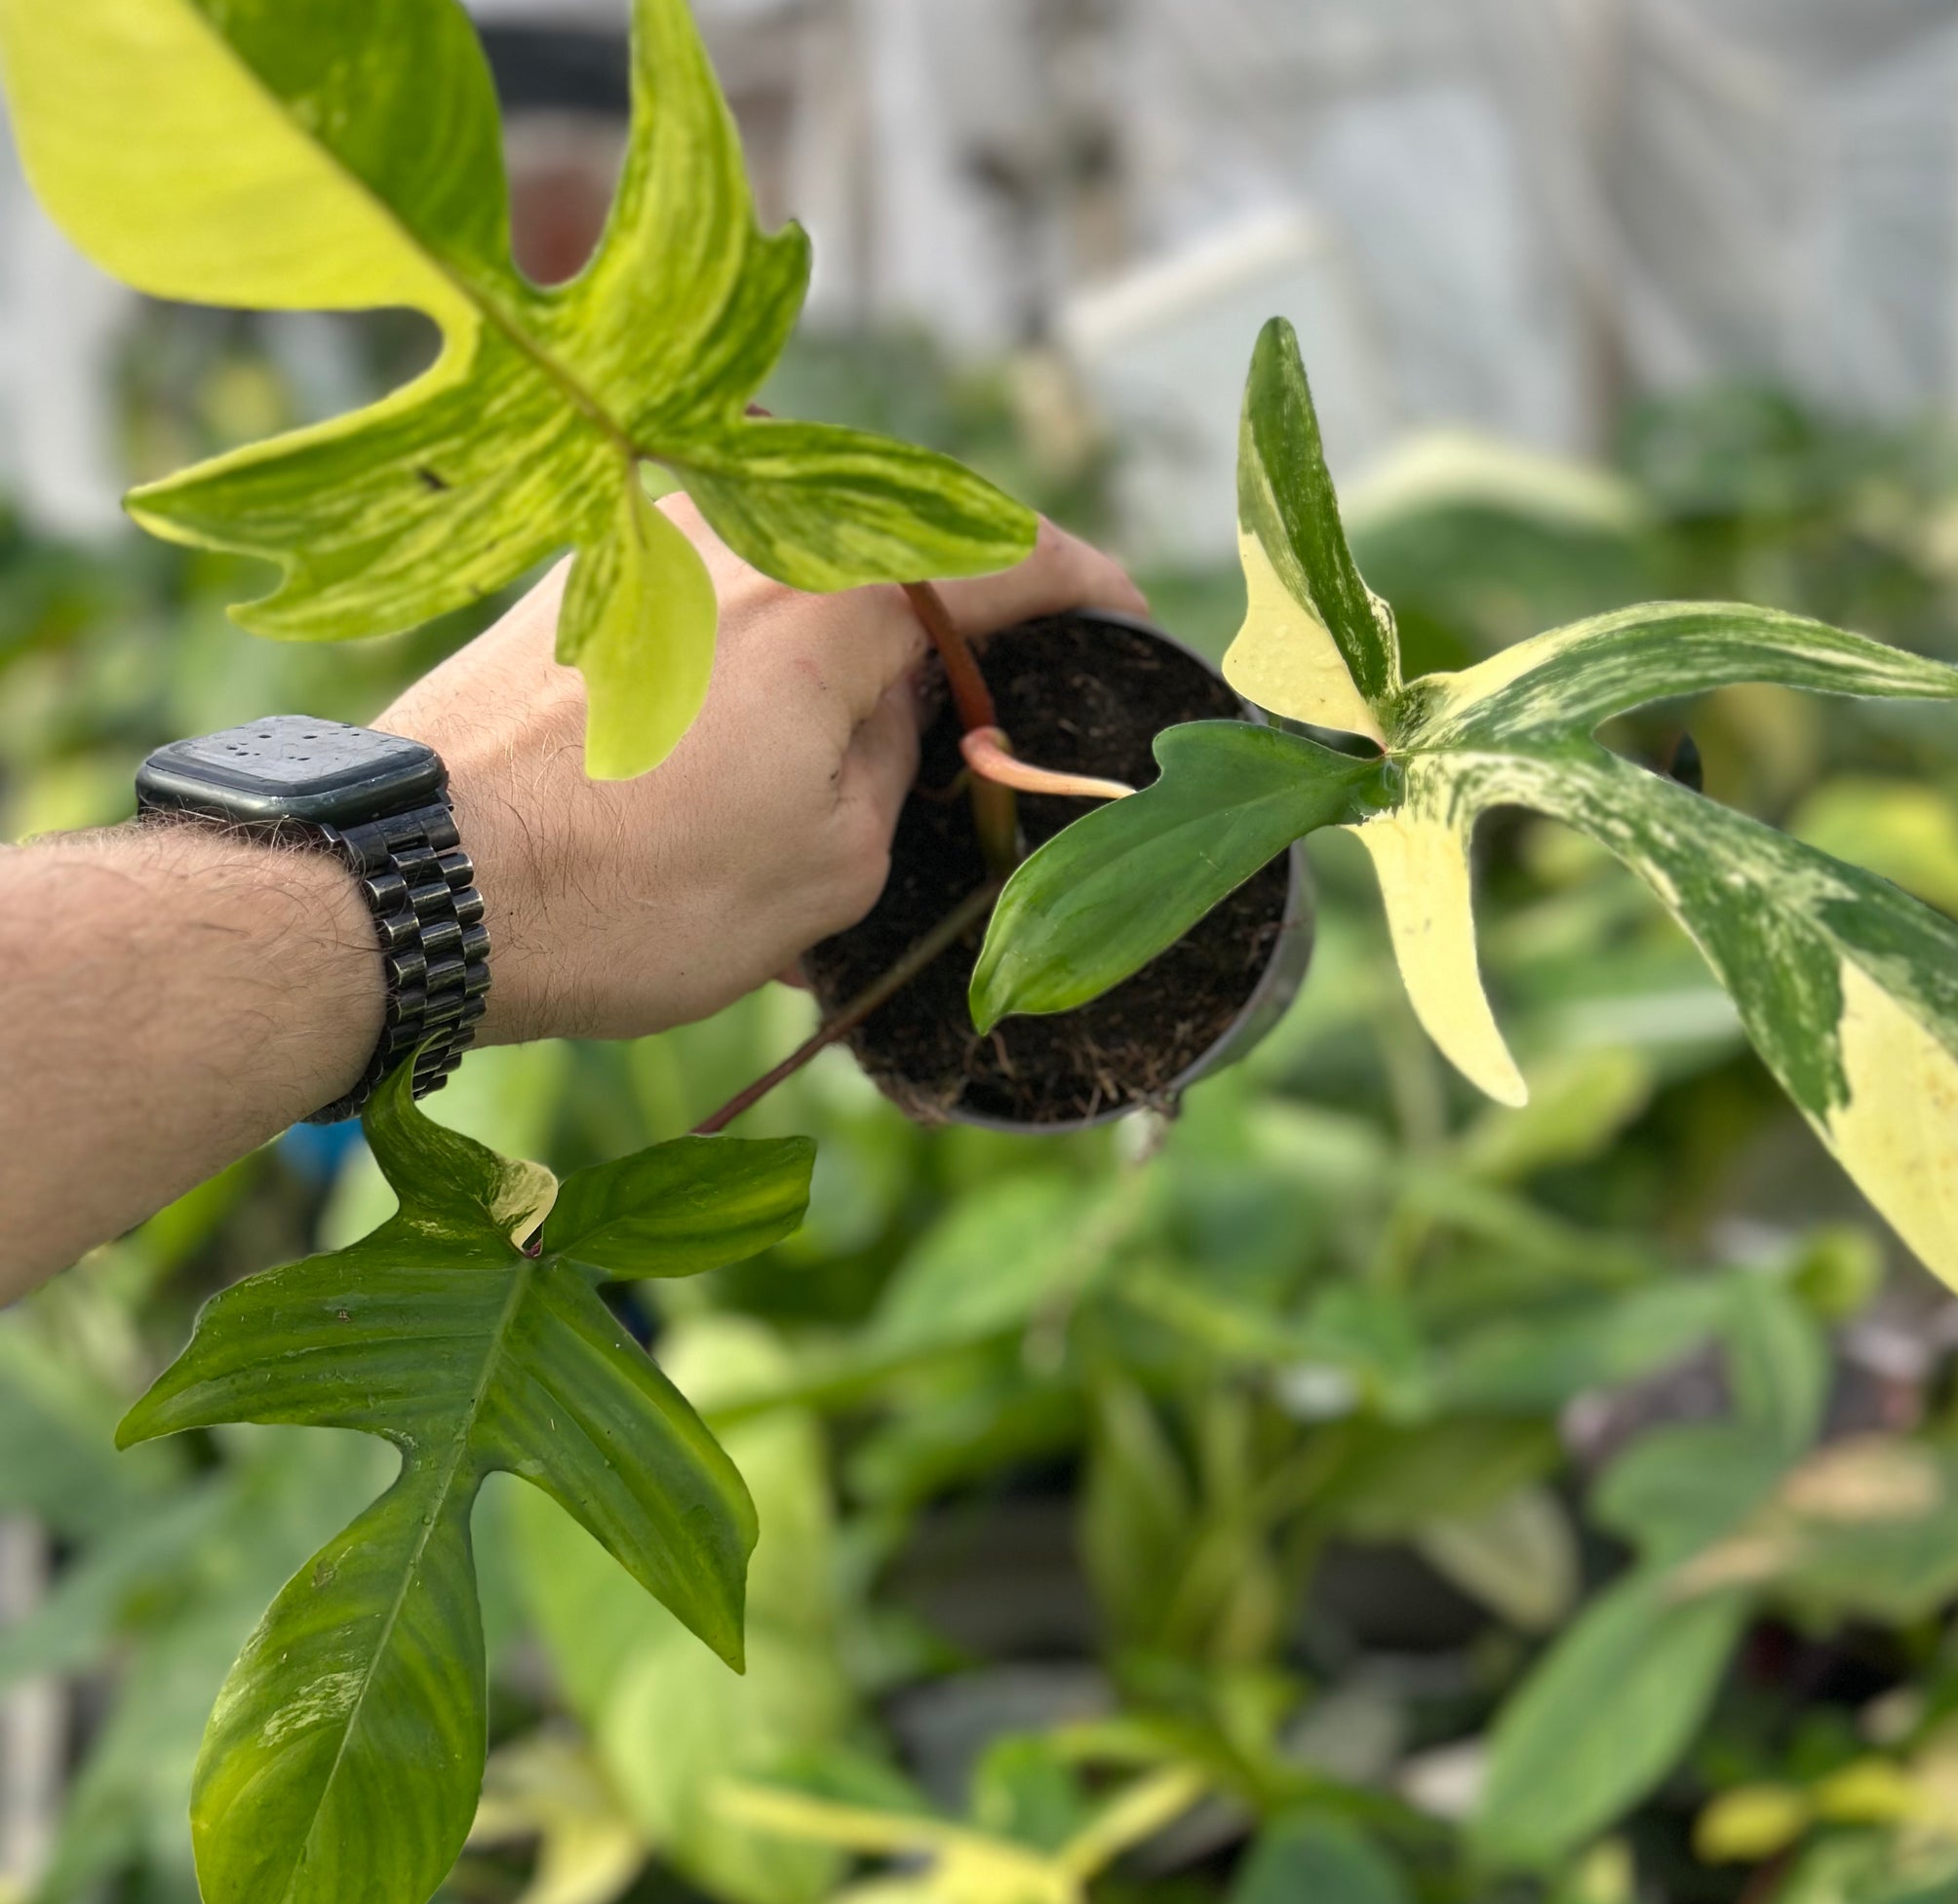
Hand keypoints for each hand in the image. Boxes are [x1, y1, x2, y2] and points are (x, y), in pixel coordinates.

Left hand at [377, 495, 1146, 1044]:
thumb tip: (897, 719)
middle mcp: (740, 536)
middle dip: (953, 621)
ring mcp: (647, 548)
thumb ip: (896, 768)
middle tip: (984, 703)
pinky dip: (757, 654)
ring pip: (797, 575)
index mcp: (831, 597)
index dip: (1081, 584)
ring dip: (843, 646)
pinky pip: (711, 599)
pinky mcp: (578, 586)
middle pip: (894, 550)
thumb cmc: (634, 895)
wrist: (416, 889)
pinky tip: (746, 742)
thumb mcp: (828, 869)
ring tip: (851, 750)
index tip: (1123, 612)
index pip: (1001, 557)